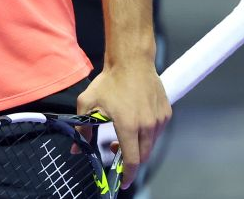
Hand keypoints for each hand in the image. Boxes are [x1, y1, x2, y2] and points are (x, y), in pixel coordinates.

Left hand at [77, 62, 170, 188]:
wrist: (132, 61)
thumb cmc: (109, 81)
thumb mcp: (88, 103)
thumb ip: (83, 128)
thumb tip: (77, 148)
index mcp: (128, 126)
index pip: (132, 160)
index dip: (128, 175)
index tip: (123, 182)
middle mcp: (147, 126)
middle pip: (143, 156)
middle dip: (131, 160)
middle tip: (115, 151)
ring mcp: (159, 120)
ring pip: (151, 144)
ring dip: (139, 146)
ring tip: (123, 134)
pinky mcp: (166, 113)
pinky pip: (158, 132)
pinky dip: (147, 134)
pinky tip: (136, 122)